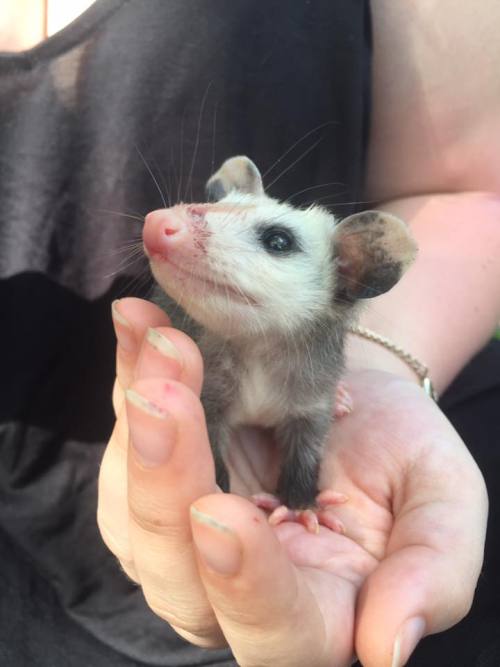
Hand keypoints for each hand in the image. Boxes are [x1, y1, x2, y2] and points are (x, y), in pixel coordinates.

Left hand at [98, 297, 487, 666]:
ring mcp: (186, 537)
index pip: (273, 624)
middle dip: (163, 486)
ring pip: (129, 512)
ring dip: (136, 427)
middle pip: (175, 576)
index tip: (224, 512)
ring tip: (160, 345)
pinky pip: (125, 447)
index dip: (244, 581)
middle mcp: (236, 586)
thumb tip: (386, 646)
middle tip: (166, 400)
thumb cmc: (404, 454)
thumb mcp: (444, 501)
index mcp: (315, 610)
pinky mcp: (157, 481)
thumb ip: (432, 572)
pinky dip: (128, 384)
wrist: (361, 404)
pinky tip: (141, 332)